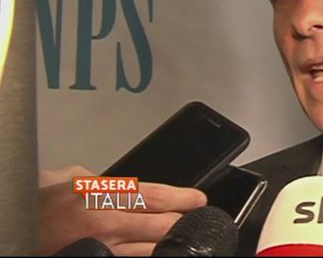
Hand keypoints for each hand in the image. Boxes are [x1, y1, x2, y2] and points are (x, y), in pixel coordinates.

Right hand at [39, 167, 206, 255]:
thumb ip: (102, 179)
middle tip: (196, 220)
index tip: (198, 200)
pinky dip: (146, 256)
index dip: (182, 198)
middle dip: (182, 223)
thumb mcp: (71, 177)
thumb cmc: (38, 201)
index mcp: (100, 192)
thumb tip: (125, 184)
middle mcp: (104, 221)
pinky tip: (154, 252)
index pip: (154, 195)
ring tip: (181, 238)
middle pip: (160, 225)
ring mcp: (101, 248)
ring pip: (150, 249)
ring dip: (168, 243)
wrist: (13, 222)